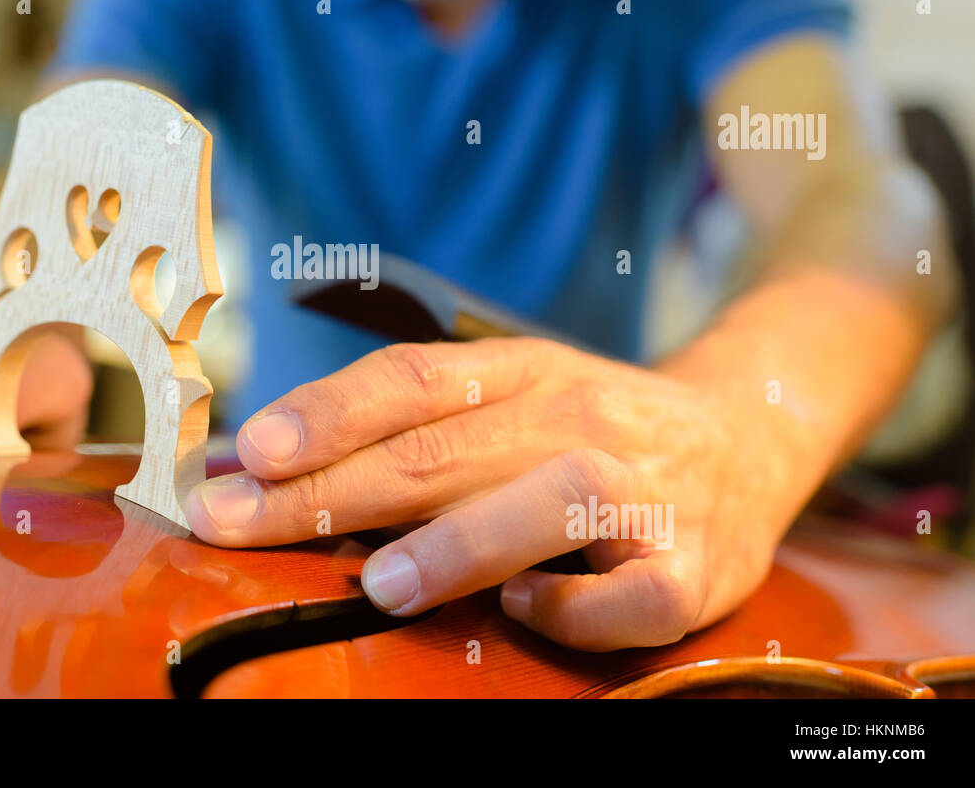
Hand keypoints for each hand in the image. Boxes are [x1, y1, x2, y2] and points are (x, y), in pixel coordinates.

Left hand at [185, 338, 809, 650]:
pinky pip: (627, 599)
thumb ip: (411, 424)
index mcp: (526, 371)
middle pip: (442, 452)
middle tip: (238, 522)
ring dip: (457, 546)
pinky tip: (521, 613)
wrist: (746, 430)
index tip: (250, 450)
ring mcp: (639, 493)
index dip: (327, 412)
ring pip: (544, 509)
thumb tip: (266, 461)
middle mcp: (578, 419)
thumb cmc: (594, 424)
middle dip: (330, 492)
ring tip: (379, 584)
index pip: (411, 380)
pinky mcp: (691, 567)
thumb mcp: (515, 391)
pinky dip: (571, 612)